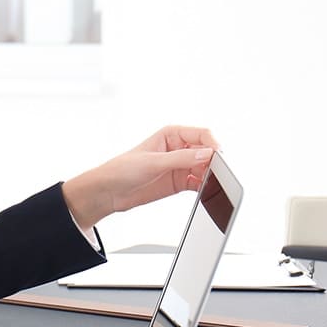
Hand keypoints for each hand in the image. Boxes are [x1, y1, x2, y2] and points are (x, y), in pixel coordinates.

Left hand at [62, 125, 219, 228]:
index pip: (202, 134)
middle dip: (214, 161)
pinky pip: (199, 182)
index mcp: (171, 134)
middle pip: (207, 151)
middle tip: (218, 173)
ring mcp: (180, 166)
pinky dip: (205, 186)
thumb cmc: (122, 169)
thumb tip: (206, 154)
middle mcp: (178, 148)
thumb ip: (180, 159)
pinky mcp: (179, 182)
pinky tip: (206, 191)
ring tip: (212, 184)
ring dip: (211, 175)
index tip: (217, 156)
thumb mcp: (152, 162)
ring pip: (205, 167)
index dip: (212, 143)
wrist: (108, 192)